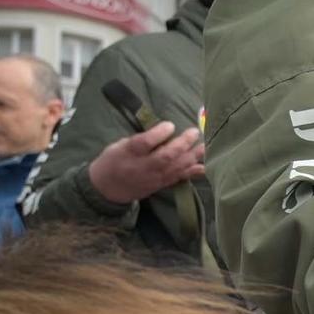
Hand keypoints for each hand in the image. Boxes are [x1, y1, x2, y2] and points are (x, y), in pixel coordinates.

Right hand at [88, 123, 205, 203]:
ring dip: (193, 156)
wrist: (108, 189)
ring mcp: (155, 177)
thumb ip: (140, 139)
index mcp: (129, 153)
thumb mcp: (118, 145)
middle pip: (166, 156)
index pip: (145, 143)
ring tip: (205, 145)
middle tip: (194, 132)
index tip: (169, 125)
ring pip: (176, 167)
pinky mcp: (162, 184)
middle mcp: (143, 166)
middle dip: (182, 144)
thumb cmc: (113, 161)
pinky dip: (193, 171)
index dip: (159, 134)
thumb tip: (163, 131)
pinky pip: (180, 177)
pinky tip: (205, 166)